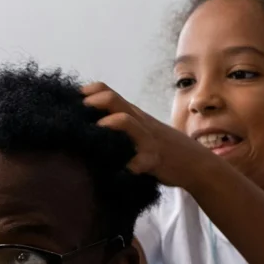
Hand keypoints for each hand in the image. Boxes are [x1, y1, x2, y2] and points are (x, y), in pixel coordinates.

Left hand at [81, 82, 218, 191]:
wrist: (194, 162)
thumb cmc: (161, 147)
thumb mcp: (139, 131)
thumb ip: (119, 126)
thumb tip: (85, 129)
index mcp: (132, 114)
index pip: (106, 91)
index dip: (87, 93)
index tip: (69, 103)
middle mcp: (138, 121)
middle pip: (113, 99)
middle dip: (92, 103)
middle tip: (76, 115)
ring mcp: (146, 139)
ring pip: (127, 121)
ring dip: (108, 124)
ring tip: (95, 132)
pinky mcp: (153, 160)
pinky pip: (139, 161)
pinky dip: (126, 167)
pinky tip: (116, 172)